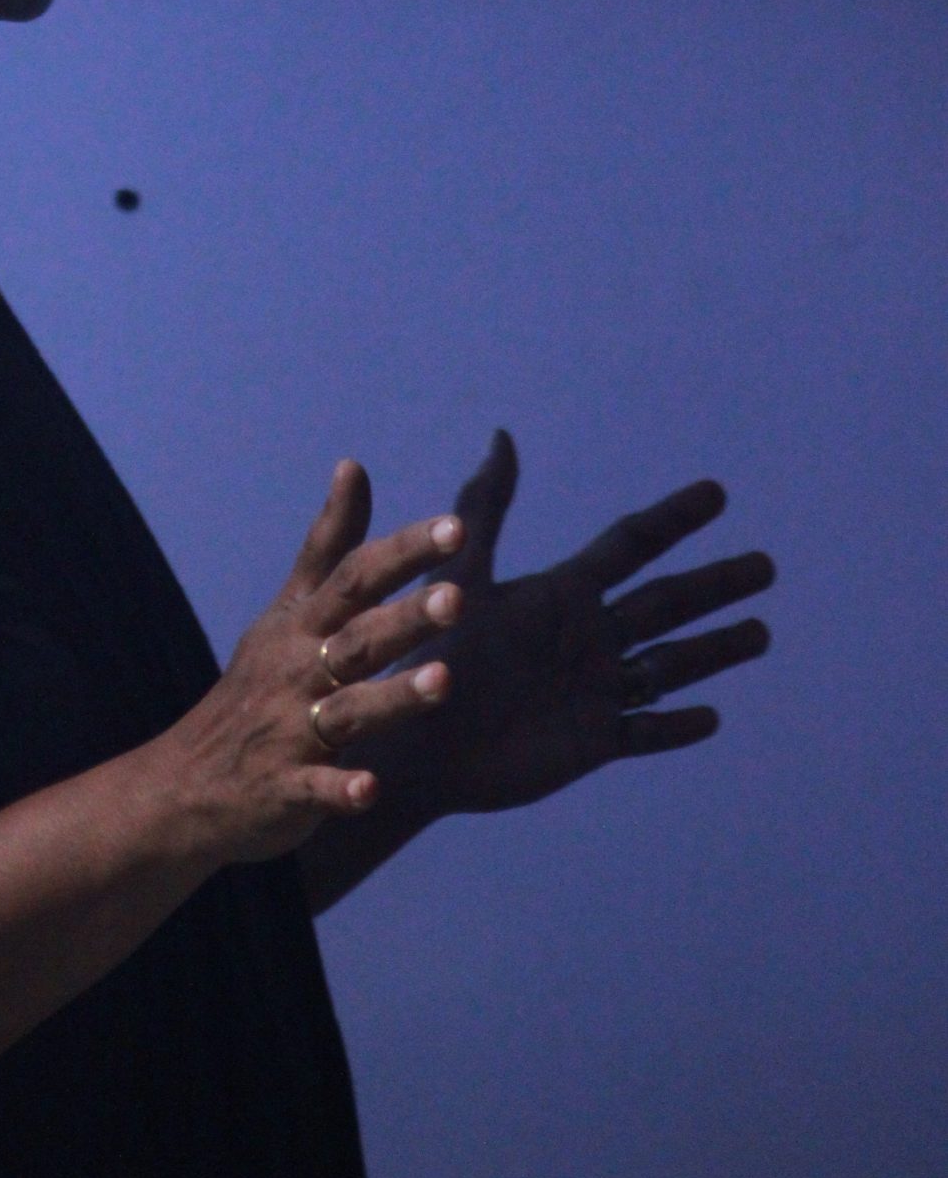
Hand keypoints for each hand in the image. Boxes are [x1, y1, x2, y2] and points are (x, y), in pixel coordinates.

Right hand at [162, 464, 468, 865]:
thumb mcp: (286, 611)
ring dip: (393, 698)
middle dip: (407, 618)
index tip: (456, 526)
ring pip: (348, 712)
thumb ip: (328, 545)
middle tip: (457, 598)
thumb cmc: (254, 688)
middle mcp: (299, 673)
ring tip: (442, 683)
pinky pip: (316, 791)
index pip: (356, 578)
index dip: (403, 552)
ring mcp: (290, 732)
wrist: (185, 782)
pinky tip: (369, 789)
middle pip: (358, 639)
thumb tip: (354, 465)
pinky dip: (340, 791)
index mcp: (303, 627)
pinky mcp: (285, 790)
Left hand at [374, 430, 773, 817]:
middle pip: (666, 604)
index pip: (631, 546)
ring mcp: (592, 690)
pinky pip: (646, 732)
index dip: (674, 519)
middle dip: (716, 585)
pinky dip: (678, 726)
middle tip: (766, 566)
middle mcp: (584, 637)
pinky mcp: (591, 742)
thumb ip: (484, 509)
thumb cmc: (428, 654)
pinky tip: (712, 717)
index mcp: (561, 593)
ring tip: (761, 633)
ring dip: (714, 650)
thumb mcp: (459, 573)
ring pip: (669, 665)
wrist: (410, 741)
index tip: (716, 492)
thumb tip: (502, 435)